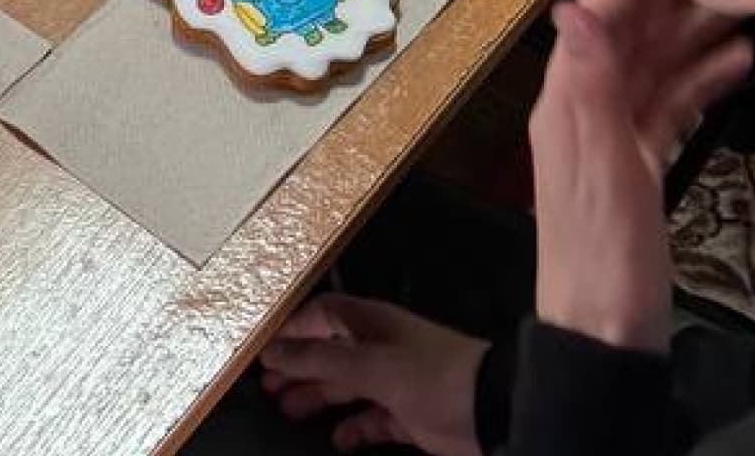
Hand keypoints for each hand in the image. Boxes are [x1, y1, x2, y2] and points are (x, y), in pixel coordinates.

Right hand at [258, 295, 487, 455]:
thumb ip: (319, 359)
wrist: (493, 410)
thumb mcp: (370, 365)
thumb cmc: (429, 376)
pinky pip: (371, 420)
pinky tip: (337, 439)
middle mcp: (378, 348)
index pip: (320, 315)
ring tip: (287, 410)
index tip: (261, 347)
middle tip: (266, 385)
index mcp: (369, 324)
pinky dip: (353, 429)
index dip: (291, 328)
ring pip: (346, 386)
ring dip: (317, 396)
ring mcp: (394, 382)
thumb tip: (271, 350)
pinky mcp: (408, 416)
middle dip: (298, 366)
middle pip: (328, 352)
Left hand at [529, 0, 752, 350]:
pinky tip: (740, 61)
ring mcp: (614, 133)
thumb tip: (574, 7)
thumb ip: (589, 84)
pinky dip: (701, 79)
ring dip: (694, 32)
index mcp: (566, 96)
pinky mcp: (642, 161)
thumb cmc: (601, 247)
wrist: (606, 329)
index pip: (597, 16)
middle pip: (630, 34)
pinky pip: (671, 104)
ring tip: (748, 1)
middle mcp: (585, 105)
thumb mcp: (598, 160)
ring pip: (656, 65)